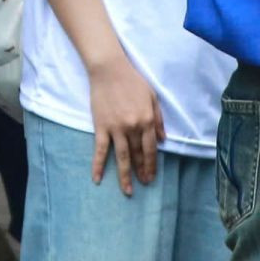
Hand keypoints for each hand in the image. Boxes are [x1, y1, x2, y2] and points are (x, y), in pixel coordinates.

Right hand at [89, 57, 164, 195]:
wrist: (109, 69)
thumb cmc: (132, 81)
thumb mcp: (153, 99)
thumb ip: (159, 120)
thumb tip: (162, 141)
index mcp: (147, 121)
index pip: (151, 149)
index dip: (151, 165)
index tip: (151, 177)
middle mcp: (133, 128)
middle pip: (137, 155)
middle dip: (141, 172)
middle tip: (143, 185)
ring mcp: (116, 128)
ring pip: (122, 156)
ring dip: (125, 175)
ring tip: (128, 190)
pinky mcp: (101, 126)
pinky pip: (100, 149)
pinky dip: (98, 164)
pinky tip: (97, 178)